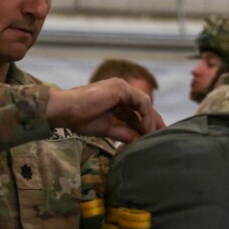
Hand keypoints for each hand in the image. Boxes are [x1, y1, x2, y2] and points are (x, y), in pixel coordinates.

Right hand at [45, 78, 163, 141]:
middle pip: (144, 106)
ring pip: (144, 104)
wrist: (65, 110)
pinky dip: (146, 117)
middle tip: (163, 136)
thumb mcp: (107, 128)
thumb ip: (123, 133)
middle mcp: (121, 89)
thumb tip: (138, 141)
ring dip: (150, 121)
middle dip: (154, 122)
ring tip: (153, 137)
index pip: (137, 110)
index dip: (147, 123)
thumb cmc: (80, 118)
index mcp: (116, 97)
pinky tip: (146, 130)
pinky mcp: (120, 88)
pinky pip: (141, 103)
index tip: (154, 136)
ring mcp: (121, 87)